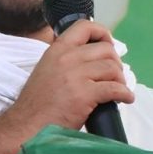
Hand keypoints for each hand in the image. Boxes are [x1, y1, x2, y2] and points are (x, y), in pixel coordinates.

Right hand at [2, 20, 133, 134]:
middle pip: (105, 49)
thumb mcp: (46, 70)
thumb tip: (89, 59)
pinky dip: (125, 94)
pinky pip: (114, 88)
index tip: (107, 45)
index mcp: (57, 50)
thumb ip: (64, 60)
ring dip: (120, 79)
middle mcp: (67, 58)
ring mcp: (76, 75)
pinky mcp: (85, 94)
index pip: (84, 26)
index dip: (102, 33)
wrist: (27, 126)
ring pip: (112, 68)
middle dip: (115, 62)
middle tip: (113, 75)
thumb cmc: (36, 103)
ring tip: (119, 88)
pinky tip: (125, 99)